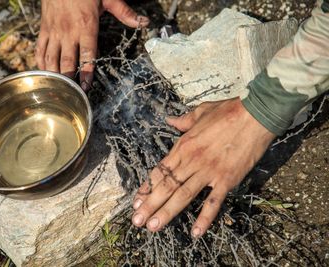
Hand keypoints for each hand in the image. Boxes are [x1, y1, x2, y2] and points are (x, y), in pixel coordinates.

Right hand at [36, 0, 148, 90]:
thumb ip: (125, 13)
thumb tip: (144, 22)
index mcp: (86, 26)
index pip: (87, 54)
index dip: (86, 72)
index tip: (86, 86)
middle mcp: (68, 31)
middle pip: (66, 61)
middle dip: (68, 79)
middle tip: (71, 94)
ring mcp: (54, 31)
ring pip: (51, 58)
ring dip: (53, 74)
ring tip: (57, 89)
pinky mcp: (44, 28)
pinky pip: (40, 48)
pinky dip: (40, 62)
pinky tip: (44, 73)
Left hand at [131, 98, 275, 237]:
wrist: (256, 114)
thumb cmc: (228, 111)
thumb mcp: (200, 112)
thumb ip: (183, 121)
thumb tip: (169, 120)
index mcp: (184, 145)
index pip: (161, 170)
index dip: (147, 186)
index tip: (137, 200)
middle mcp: (192, 161)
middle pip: (167, 186)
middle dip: (150, 205)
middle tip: (137, 221)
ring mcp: (209, 172)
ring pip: (183, 195)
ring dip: (167, 212)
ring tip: (153, 227)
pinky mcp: (226, 179)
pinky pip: (213, 202)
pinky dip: (205, 217)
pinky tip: (196, 232)